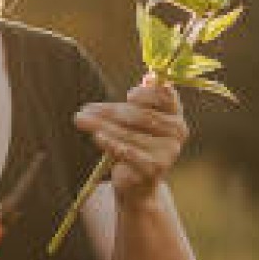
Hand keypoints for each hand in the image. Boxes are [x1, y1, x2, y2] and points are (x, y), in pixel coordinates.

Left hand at [73, 73, 188, 204]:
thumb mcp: (138, 121)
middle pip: (141, 115)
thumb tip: (149, 76)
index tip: (128, 95)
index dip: (147, 93)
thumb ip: (142, 100)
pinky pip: (128, 152)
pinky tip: (97, 136)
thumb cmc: (136, 145)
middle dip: (110, 111)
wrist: (138, 184)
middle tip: (86, 109)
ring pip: (130, 133)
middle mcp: (177, 133)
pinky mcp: (154, 168)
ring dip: (101, 125)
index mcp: (175, 115)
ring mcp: (167, 152)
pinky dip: (110, 143)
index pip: (166, 96)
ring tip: (81, 119)